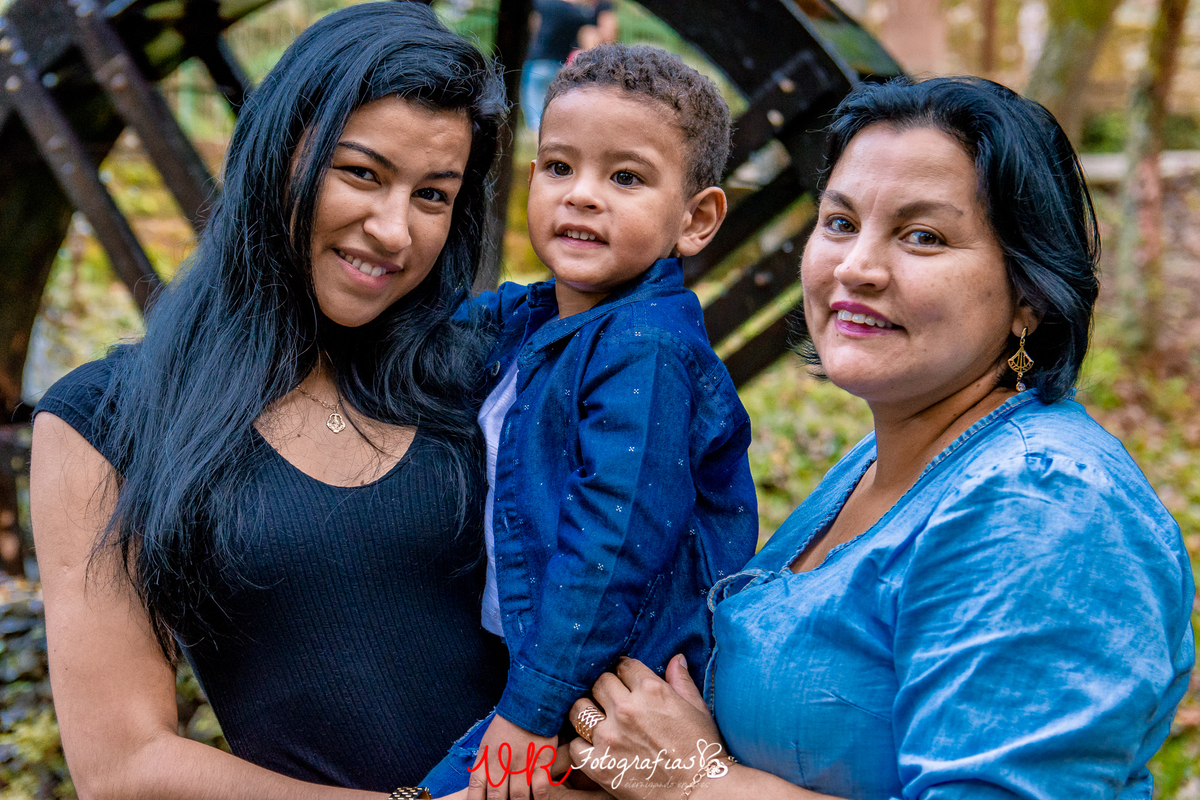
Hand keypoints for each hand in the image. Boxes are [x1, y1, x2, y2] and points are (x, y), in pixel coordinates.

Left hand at [468, 714, 559, 799]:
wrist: (530, 702)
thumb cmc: (507, 724)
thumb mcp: (487, 742)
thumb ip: (484, 765)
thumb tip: (482, 788)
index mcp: (486, 757)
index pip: (475, 788)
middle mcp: (502, 763)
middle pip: (497, 797)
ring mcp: (523, 763)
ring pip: (519, 796)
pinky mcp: (542, 761)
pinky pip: (540, 788)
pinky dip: (539, 799)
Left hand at [567, 656, 724, 799]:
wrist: (701, 793)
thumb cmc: (703, 750)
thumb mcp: (697, 709)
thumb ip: (681, 681)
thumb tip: (675, 658)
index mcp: (651, 690)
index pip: (623, 666)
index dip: (625, 672)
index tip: (626, 681)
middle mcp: (626, 709)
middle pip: (600, 683)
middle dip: (607, 689)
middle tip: (613, 702)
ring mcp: (610, 737)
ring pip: (580, 708)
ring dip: (588, 711)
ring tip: (598, 720)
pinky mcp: (599, 765)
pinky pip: (575, 745)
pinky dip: (582, 745)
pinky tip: (594, 747)